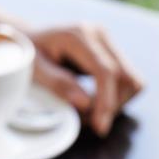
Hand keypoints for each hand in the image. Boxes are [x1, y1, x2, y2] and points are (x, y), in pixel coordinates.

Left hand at [28, 24, 143, 135]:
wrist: (28, 39)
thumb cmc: (27, 55)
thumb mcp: (33, 69)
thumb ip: (58, 84)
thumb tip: (86, 103)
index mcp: (77, 35)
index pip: (105, 71)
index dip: (106, 101)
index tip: (99, 126)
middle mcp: (97, 33)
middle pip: (125, 76)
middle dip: (112, 105)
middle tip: (90, 122)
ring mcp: (107, 41)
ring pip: (132, 79)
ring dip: (117, 102)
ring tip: (91, 113)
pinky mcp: (111, 50)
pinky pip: (128, 79)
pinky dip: (118, 96)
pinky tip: (97, 102)